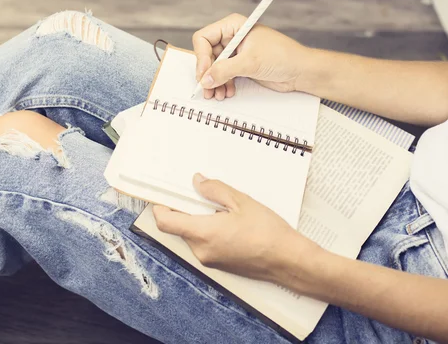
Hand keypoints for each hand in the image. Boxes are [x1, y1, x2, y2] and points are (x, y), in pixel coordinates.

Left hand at [152, 173, 313, 281]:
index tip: (163, 195)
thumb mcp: (241, 201)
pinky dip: (208, 231)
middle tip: (197, 193)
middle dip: (184, 210)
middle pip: (179, 227)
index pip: (166, 222)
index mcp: (203, 233)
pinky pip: (204, 244)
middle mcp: (201, 250)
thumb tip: (198, 182)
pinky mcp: (219, 264)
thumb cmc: (268, 232)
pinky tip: (227, 221)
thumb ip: (215, 190)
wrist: (287, 260)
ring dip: (198, 220)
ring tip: (220, 207)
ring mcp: (210, 260)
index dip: (160, 207)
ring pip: (192, 235)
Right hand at [192, 13, 308, 100]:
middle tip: (207, 90)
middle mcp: (232, 37)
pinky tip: (227, 92)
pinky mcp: (240, 66)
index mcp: (233, 26)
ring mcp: (236, 52)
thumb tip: (205, 80)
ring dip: (214, 82)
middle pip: (206, 55)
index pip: (204, 38)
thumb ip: (225, 70)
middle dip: (207, 74)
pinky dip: (222, 85)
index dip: (201, 57)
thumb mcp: (250, 62)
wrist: (300, 71)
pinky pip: (223, 76)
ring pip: (214, 68)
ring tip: (218, 94)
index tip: (204, 75)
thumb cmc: (283, 56)